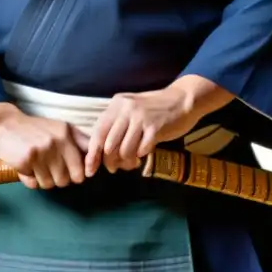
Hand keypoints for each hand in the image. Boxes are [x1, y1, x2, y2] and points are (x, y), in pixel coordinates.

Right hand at [0, 110, 90, 189]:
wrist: (6, 125)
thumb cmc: (37, 130)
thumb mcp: (62, 129)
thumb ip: (81, 142)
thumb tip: (97, 161)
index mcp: (67, 134)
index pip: (82, 169)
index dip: (77, 175)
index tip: (70, 172)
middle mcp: (56, 142)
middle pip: (66, 180)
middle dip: (59, 179)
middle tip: (50, 169)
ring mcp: (40, 151)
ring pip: (50, 184)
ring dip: (43, 179)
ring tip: (37, 166)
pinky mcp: (25, 160)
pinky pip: (33, 184)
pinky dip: (30, 180)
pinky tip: (26, 168)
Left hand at [84, 86, 199, 177]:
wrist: (182, 100)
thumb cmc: (153, 110)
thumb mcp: (130, 111)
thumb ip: (116, 127)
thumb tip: (101, 154)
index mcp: (116, 104)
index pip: (98, 133)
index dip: (92, 154)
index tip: (90, 170)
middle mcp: (126, 108)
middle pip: (109, 145)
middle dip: (110, 162)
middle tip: (115, 168)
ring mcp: (141, 117)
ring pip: (124, 150)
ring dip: (127, 162)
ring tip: (132, 162)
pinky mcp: (155, 127)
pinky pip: (142, 150)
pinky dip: (141, 156)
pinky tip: (144, 154)